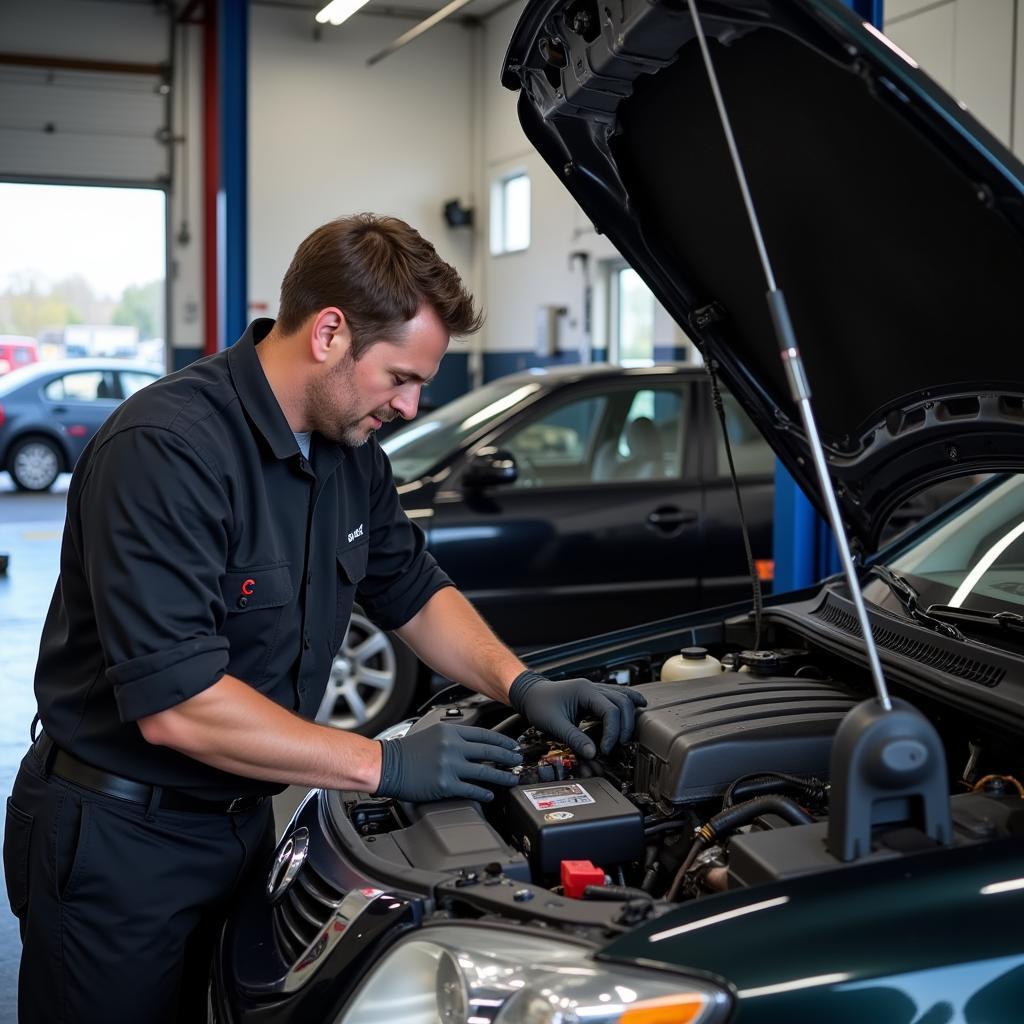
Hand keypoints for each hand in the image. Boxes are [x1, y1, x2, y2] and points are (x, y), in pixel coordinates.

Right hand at [374, 722, 522, 802]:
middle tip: (519, 761)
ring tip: (512, 779)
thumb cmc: (407, 751)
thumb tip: (475, 744)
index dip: (502, 741)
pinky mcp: (445, 784)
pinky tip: (490, 794)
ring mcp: (449, 765)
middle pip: (489, 751)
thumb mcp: (433, 734)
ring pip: (484, 771)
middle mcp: (452, 746)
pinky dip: (483, 792)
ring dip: (502, 776)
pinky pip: (471, 789)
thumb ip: (454, 736)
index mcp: (450, 732)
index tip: (513, 746)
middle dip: (508, 757)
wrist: (387, 765)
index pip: (484, 734)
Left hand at [508, 671, 646, 757]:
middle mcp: (592, 687)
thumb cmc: (539, 705)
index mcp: (584, 691)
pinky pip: (617, 696)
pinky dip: (628, 702)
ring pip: (623, 696)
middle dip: (625, 725)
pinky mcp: (594, 695)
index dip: (612, 732)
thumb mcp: (554, 724)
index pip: (610, 710)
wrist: (529, 694)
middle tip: (619, 745)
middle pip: (622, 702)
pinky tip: (638, 705)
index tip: (605, 749)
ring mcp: (594, 689)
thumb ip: (575, 739)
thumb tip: (593, 754)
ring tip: (634, 731)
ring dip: (631, 713)